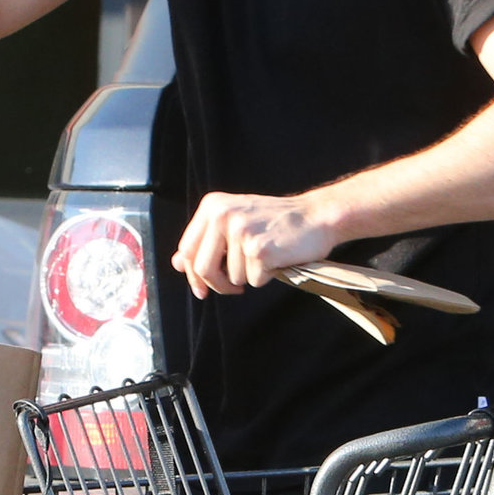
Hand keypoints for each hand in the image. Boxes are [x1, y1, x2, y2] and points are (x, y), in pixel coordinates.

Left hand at [172, 190, 339, 297]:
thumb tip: (177, 262)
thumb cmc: (274, 222)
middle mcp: (223, 215)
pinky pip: (253, 280)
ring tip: (265, 258)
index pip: (187, 249)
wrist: (316, 216)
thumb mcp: (234, 221)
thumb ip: (206, 241)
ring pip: (231, 277)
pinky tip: (277, 259)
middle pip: (202, 268)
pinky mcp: (259, 250)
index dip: (191, 274)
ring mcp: (241, 232)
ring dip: (247, 277)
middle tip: (232, 288)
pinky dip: (265, 277)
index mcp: (212, 206)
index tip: (201, 289)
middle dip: (216, 285)